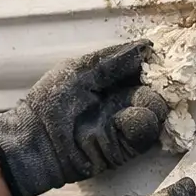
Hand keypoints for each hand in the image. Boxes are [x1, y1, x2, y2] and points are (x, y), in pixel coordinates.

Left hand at [0, 42, 168, 195]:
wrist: (36, 142)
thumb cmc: (50, 103)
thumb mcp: (80, 70)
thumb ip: (114, 59)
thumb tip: (147, 48)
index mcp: (111, 79)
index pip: (143, 67)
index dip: (153, 62)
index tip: (155, 57)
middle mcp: (122, 100)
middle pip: (157, 87)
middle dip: (158, 81)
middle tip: (151, 78)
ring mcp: (125, 124)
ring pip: (157, 108)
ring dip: (149, 102)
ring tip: (130, 103)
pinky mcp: (127, 147)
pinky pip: (147, 130)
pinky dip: (140, 121)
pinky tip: (122, 120)